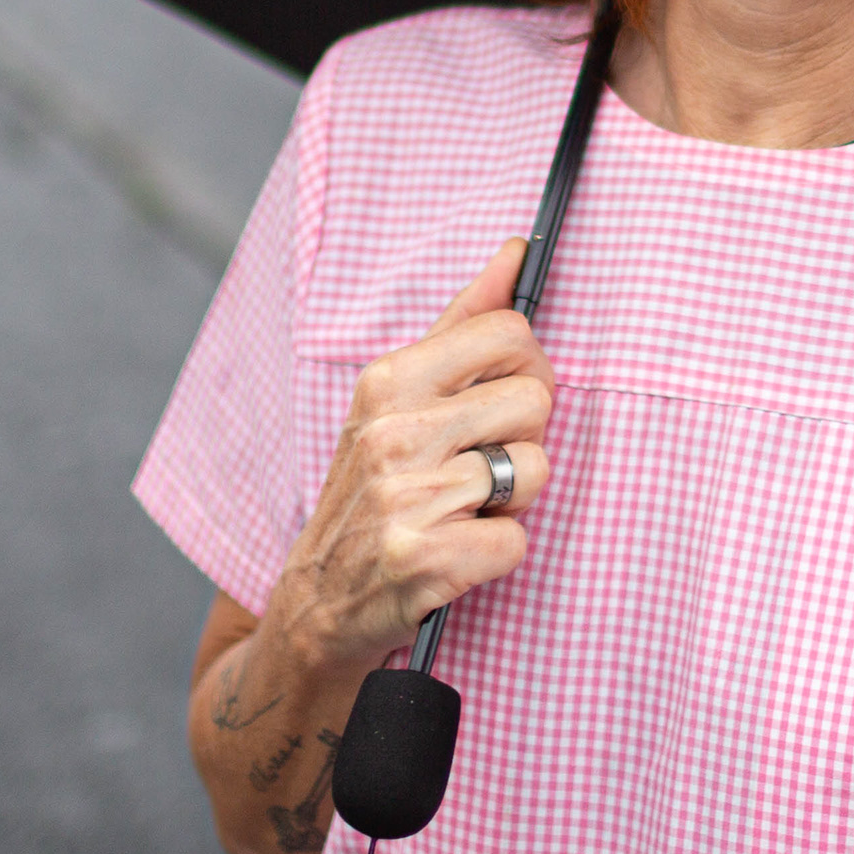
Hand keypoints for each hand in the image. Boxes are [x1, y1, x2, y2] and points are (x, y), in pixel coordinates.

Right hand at [265, 237, 554, 677]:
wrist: (317, 601)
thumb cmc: (374, 488)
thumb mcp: (399, 398)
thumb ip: (463, 323)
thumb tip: (516, 252)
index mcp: (389, 380)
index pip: (510, 333)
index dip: (525, 370)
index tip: (500, 402)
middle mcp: (393, 432)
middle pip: (536, 400)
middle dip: (522, 438)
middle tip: (480, 464)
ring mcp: (407, 499)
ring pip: (533, 471)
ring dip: (512, 500)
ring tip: (464, 509)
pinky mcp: (425, 562)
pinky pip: (517, 541)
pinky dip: (498, 553)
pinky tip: (459, 551)